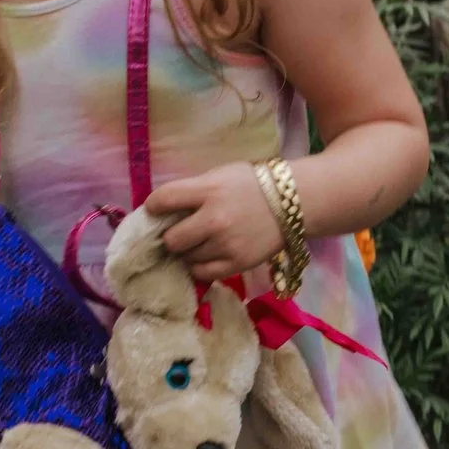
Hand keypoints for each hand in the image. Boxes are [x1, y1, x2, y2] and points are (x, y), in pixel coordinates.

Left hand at [143, 161, 286, 283]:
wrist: (295, 202)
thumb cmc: (254, 184)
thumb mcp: (221, 175)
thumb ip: (193, 190)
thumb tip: (162, 208)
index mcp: (209, 190)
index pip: (164, 200)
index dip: (153, 206)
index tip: (155, 210)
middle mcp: (215, 219)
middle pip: (171, 239)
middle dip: (171, 235)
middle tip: (180, 231)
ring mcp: (226, 245)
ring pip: (186, 258)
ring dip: (188, 251)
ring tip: (200, 241)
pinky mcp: (237, 263)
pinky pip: (203, 273)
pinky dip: (199, 266)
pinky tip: (207, 255)